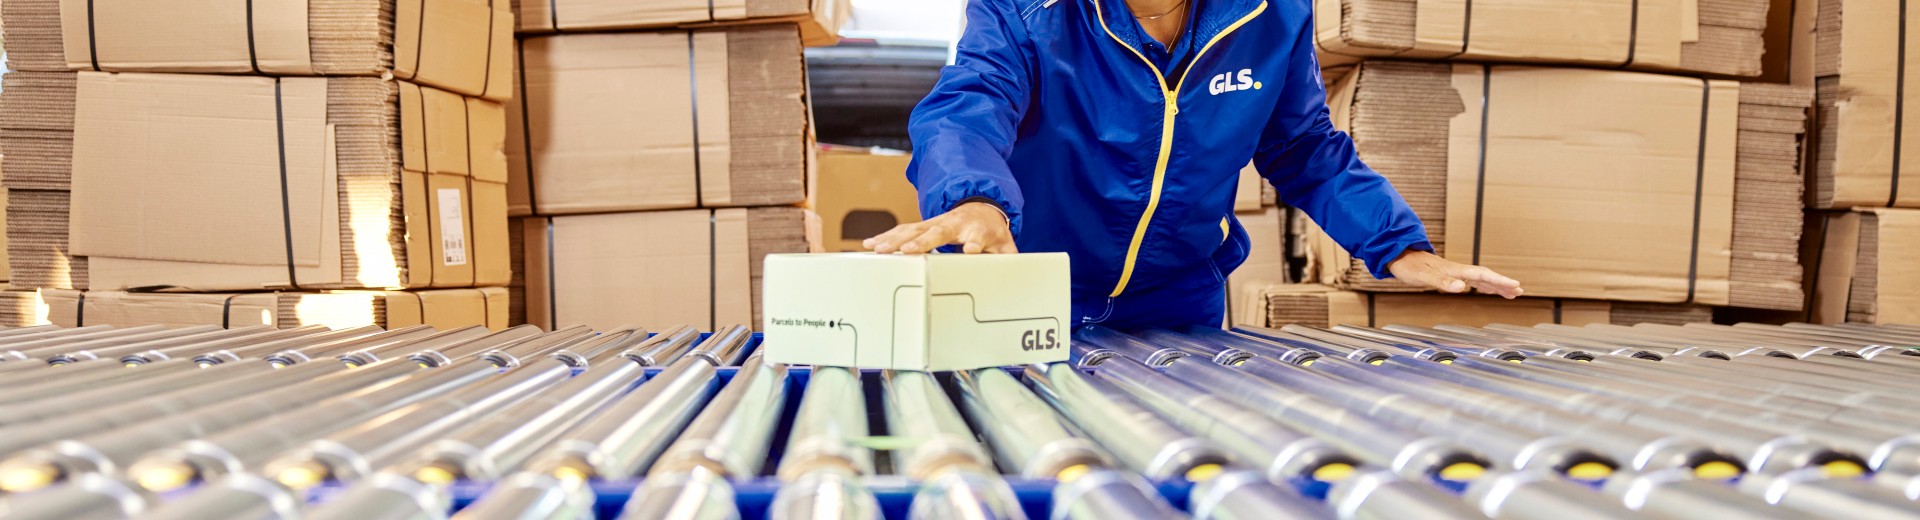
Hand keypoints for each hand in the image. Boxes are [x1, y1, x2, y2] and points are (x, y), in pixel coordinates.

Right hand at [863, 202, 1017, 253]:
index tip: (970, 251)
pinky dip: (885, 236)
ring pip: (913, 229)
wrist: (983, 208)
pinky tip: (869, 244)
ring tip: (877, 249)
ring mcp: (936, 222)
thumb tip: (1012, 276)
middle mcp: (954, 223)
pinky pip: (903, 230)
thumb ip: (1009, 260)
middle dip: (921, 242)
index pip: (977, 238)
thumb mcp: (1006, 246)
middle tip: (907, 251)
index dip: (974, 244)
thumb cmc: (993, 232)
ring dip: (894, 239)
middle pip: (937, 232)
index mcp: (978, 230)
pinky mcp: (923, 225)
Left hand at [1386, 250, 1522, 297]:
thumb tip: (1462, 288)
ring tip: (1511, 293)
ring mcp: (1454, 272)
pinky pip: (1472, 281)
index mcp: (1455, 270)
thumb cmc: (1409, 267)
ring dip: (1496, 286)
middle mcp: (1458, 270)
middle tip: (1519, 291)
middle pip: (1486, 277)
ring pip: (1481, 279)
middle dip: (1503, 284)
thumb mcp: (1424, 277)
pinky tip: (1487, 290)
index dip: (1499, 281)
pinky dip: (1483, 286)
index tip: (1516, 285)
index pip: (1483, 275)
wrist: (1398, 256)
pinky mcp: (1449, 275)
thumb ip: (1443, 282)